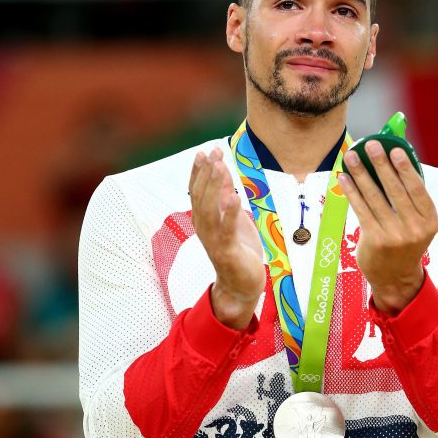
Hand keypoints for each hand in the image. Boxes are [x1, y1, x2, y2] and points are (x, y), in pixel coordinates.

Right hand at [189, 148, 264, 328]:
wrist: (241, 285)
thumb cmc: (238, 250)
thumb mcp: (232, 218)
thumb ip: (226, 196)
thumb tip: (222, 171)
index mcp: (204, 220)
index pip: (196, 191)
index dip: (199, 171)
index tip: (205, 152)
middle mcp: (204, 228)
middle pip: (201, 197)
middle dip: (207, 174)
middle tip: (213, 153)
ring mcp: (214, 240)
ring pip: (210, 210)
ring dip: (215, 187)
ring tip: (220, 167)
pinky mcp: (228, 251)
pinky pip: (227, 230)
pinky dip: (230, 213)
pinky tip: (234, 197)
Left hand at [339, 140, 437, 314]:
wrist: (395, 277)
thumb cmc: (404, 243)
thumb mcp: (417, 224)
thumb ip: (410, 200)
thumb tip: (392, 163)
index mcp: (429, 220)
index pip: (417, 189)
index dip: (406, 168)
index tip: (395, 150)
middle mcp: (414, 228)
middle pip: (395, 189)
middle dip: (381, 164)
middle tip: (371, 145)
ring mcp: (394, 235)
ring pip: (374, 197)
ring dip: (361, 173)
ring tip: (352, 156)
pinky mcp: (375, 239)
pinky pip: (361, 209)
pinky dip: (352, 191)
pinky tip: (345, 178)